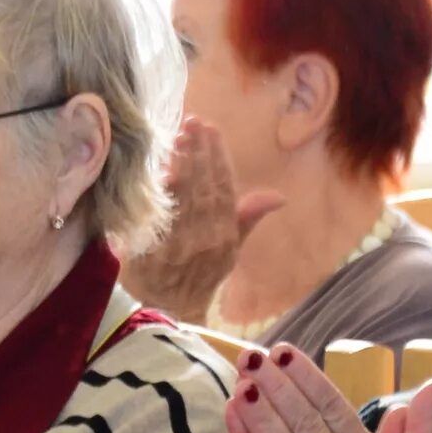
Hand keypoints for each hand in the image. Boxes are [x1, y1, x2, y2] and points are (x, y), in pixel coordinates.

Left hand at [122, 115, 282, 314]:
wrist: (168, 311)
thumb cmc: (199, 276)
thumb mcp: (229, 250)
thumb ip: (248, 218)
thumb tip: (278, 197)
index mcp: (226, 236)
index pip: (225, 188)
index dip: (219, 157)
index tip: (211, 128)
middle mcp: (206, 239)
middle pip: (204, 187)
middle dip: (198, 151)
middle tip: (192, 122)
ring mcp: (179, 245)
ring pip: (183, 197)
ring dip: (180, 164)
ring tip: (177, 135)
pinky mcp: (153, 250)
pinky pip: (159, 214)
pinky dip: (160, 190)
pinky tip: (158, 168)